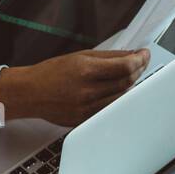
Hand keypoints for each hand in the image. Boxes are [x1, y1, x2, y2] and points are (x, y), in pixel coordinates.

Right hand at [0, 48, 148, 126]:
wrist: (29, 93)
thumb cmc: (51, 72)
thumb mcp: (79, 56)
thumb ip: (108, 56)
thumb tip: (131, 54)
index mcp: (85, 71)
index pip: (124, 66)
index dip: (139, 59)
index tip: (145, 54)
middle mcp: (87, 91)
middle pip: (126, 82)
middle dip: (138, 70)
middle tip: (141, 61)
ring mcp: (87, 108)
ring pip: (121, 96)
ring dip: (130, 84)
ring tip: (131, 74)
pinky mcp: (85, 119)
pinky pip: (110, 108)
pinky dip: (118, 97)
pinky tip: (118, 89)